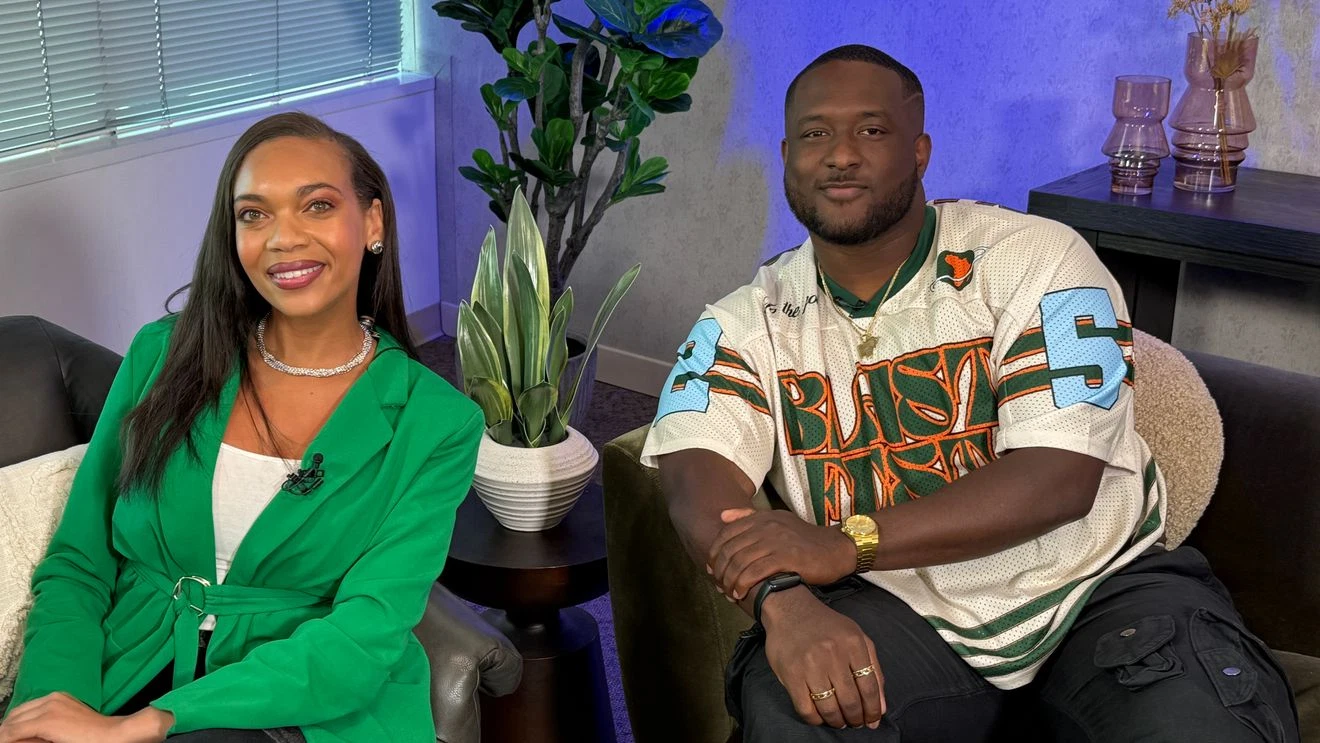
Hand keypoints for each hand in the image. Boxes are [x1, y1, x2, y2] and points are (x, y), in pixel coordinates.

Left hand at [0, 693, 171, 742]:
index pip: (23, 710)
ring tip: (6, 741)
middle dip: (6, 730)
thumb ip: (49, 726)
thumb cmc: (95, 734)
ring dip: (6, 735)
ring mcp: (48, 708)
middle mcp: (51, 698)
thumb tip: (25, 736)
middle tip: (7, 740)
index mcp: (58, 697)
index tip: (11, 736)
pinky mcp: (46, 721)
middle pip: (15, 714)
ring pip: (11, 723)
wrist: (112, 735)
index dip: (13, 725)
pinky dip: (7, 739)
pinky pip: (13, 732)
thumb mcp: (68, 725)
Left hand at [707, 508, 855, 600]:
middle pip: (730, 550)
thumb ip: (749, 517)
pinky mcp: (786, 557)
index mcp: (761, 518)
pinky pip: (755, 572)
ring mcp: (776, 541)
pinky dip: (743, 585)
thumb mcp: (778, 520)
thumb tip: (722, 515)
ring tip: (729, 593)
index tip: (712, 569)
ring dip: (730, 581)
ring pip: (740, 562)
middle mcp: (766, 527)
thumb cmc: (805, 540)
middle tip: (719, 585)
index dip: (714, 553)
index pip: (726, 534)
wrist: (836, 548)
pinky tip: (740, 594)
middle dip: (720, 571)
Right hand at [761, 587, 884, 728]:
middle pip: (851, 701)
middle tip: (855, 723)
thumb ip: (874, 669)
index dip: (872, 710)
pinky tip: (820, 716)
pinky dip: (815, 719)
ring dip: (837, 721)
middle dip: (856, 719)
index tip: (872, 721)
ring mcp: (810, 665)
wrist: (790, 610)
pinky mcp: (791, 674)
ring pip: (829, 708)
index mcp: (853, 644)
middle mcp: (833, 654)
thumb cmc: (826, 626)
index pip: (869, 687)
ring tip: (839, 721)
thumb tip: (880, 706)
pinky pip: (806, 709)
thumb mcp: (857, 638)